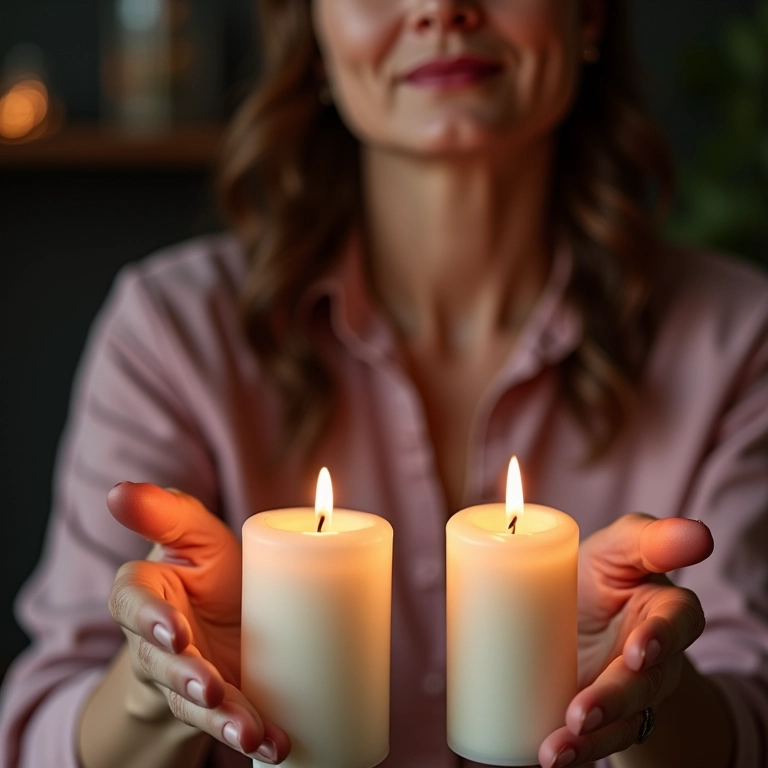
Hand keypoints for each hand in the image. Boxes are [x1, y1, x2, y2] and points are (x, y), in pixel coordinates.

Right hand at [107, 482, 289, 763]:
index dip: (149, 617)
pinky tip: (274, 744)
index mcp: (148, 594)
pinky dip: (250, 735)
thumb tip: (120, 491)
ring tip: (247, 731)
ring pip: (190, 701)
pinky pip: (224, 724)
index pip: (132, 602)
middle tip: (208, 684)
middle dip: (183, 674)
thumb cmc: (208, 575)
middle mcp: (157, 642)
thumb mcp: (195, 538)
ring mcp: (184, 679)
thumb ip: (168, 514)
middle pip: (159, 661)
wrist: (221, 626)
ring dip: (219, 717)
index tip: (173, 630)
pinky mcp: (214, 706)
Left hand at [538, 514, 713, 767]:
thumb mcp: (614, 550)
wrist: (578, 619)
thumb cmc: (598, 576)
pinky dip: (575, 750)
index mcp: (664, 608)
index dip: (661, 637)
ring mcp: (633, 693)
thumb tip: (698, 533)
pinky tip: (551, 755)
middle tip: (584, 708)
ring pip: (624, 719)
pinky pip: (600, 740)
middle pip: (647, 681)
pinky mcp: (606, 718)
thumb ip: (645, 538)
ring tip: (560, 744)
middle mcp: (657, 657)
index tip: (638, 650)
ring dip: (593, 734)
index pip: (678, 620)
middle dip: (617, 697)